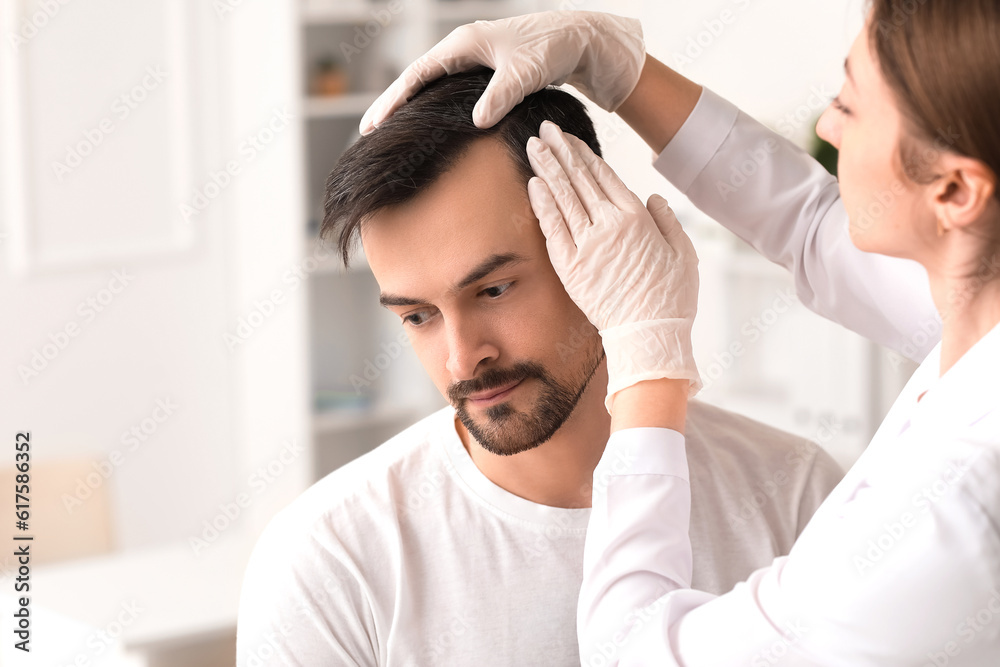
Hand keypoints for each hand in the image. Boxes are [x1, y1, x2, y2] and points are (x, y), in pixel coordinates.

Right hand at [359, 11, 645, 134]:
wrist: (579, 41)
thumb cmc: (552, 50)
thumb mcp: (525, 74)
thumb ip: (500, 96)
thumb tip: (477, 122)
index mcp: (464, 44)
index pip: (416, 76)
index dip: (393, 101)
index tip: (373, 125)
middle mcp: (463, 49)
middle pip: (417, 81)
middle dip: (392, 106)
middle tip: (368, 134)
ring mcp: (474, 60)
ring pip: (432, 87)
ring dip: (411, 108)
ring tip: (389, 134)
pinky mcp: (487, 72)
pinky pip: (450, 92)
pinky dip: (434, 109)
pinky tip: (429, 128)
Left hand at [526, 120, 701, 412]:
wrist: (649, 334)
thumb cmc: (671, 298)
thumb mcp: (684, 253)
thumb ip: (668, 220)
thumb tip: (652, 197)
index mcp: (637, 218)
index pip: (603, 176)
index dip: (583, 154)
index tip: (569, 139)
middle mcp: (609, 225)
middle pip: (579, 179)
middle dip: (560, 151)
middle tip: (544, 130)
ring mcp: (587, 245)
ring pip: (562, 197)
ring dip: (547, 168)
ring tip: (534, 147)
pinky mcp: (570, 267)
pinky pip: (552, 228)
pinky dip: (542, 204)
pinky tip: (533, 184)